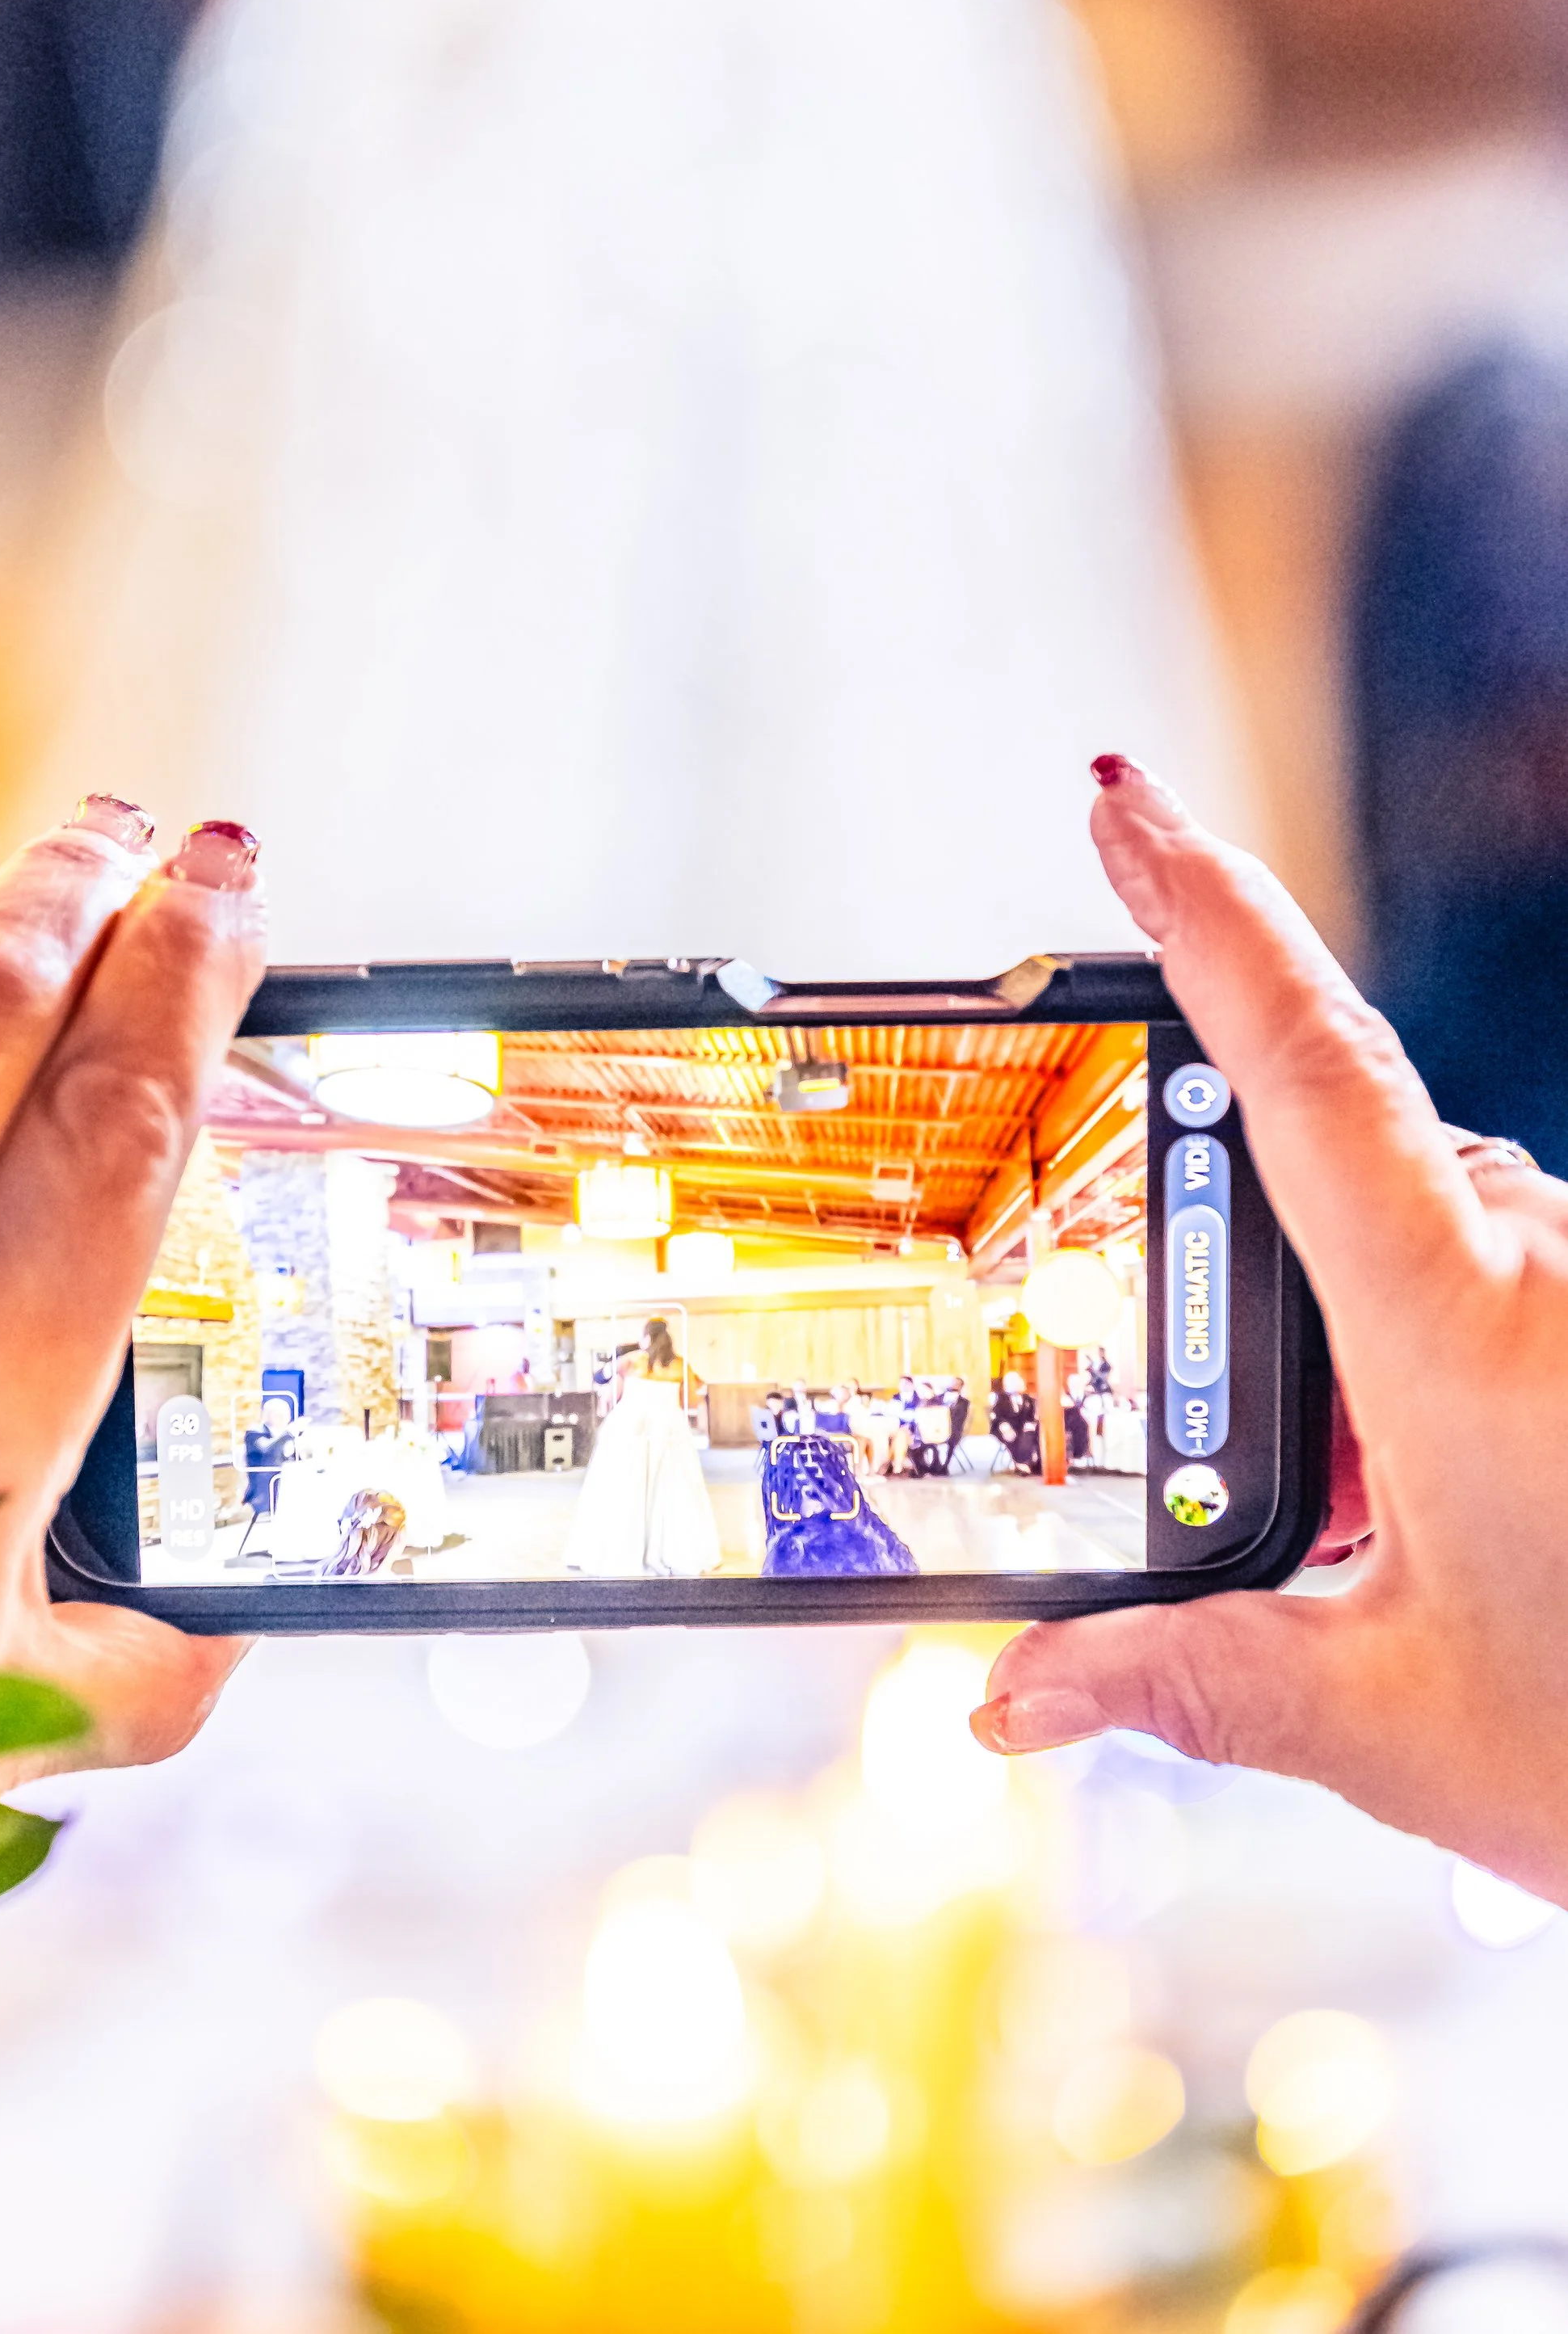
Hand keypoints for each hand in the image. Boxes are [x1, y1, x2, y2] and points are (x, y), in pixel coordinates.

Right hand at [973, 756, 1567, 1907]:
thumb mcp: (1391, 1723)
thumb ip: (1188, 1681)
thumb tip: (1015, 1692)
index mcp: (1455, 1326)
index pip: (1300, 1062)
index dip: (1201, 913)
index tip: (1124, 808)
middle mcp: (1539, 1265)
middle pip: (1346, 1144)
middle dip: (1261, 1240)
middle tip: (1286, 1438)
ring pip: (1430, 1219)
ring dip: (1366, 1328)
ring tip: (1395, 1529)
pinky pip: (1500, 1268)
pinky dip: (1438, 1351)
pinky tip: (1452, 1496)